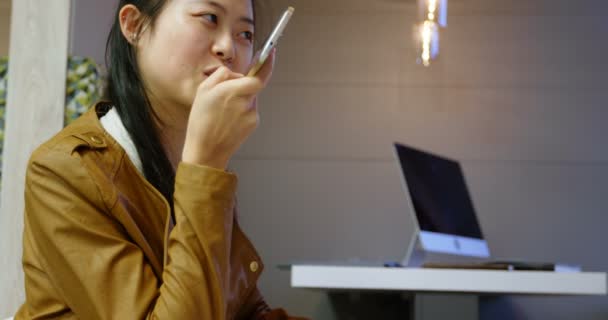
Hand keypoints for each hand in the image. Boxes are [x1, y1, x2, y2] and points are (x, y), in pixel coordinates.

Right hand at [182, 49, 274, 168]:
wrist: (206, 151)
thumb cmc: (200, 121)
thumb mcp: (202, 91)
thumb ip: (222, 75)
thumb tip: (237, 74)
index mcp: (230, 92)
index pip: (258, 77)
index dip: (267, 63)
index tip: (271, 52)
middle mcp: (244, 103)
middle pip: (253, 85)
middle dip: (244, 84)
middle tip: (231, 89)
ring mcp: (251, 114)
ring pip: (251, 96)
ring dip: (240, 97)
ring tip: (222, 111)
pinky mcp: (253, 123)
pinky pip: (250, 108)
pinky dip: (241, 109)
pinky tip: (228, 119)